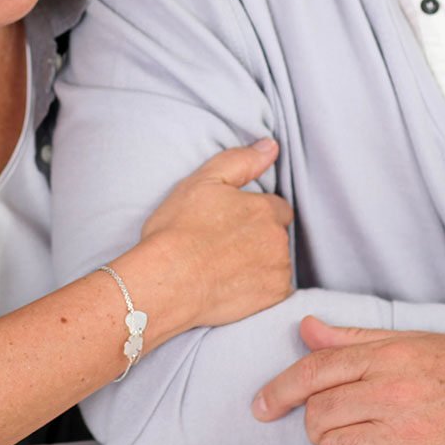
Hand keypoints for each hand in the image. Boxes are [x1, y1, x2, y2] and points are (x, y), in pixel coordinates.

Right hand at [136, 138, 293, 329]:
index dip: (254, 212)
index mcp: (265, 209)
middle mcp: (278, 240)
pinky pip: (275, 290)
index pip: (276, 207)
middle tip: (226, 244)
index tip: (233, 221)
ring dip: (262, 261)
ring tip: (227, 266)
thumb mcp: (203, 181)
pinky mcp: (272, 298)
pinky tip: (235, 285)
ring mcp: (277, 271)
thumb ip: (241, 161)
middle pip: (277, 234)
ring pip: (277, 261)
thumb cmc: (178, 230)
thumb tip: (270, 146)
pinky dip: (261, 287)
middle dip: (259, 236)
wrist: (166, 281)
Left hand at [253, 318, 444, 444]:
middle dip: (312, 420)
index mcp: (389, 355)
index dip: (277, 390)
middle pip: (318, 413)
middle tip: (328, 420)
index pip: (315, 371)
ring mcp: (405, 430)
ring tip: (351, 436)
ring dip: (331, 444)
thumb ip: (355, 338)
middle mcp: (393, 390)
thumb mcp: (412, 341)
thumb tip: (307, 328)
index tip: (260, 406)